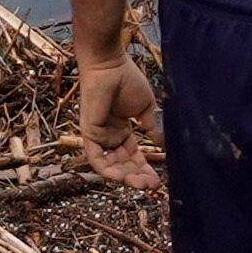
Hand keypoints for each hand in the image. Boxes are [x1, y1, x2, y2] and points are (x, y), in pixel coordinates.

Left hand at [73, 49, 158, 189]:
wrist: (110, 65)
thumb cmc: (127, 80)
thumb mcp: (145, 107)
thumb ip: (151, 126)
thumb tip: (162, 143)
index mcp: (122, 130)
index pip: (134, 156)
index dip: (145, 168)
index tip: (159, 180)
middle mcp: (110, 136)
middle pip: (124, 164)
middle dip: (138, 177)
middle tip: (153, 187)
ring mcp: (99, 136)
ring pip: (111, 165)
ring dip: (126, 177)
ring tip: (142, 184)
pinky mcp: (89, 134)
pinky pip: (96, 158)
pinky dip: (107, 170)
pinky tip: (122, 177)